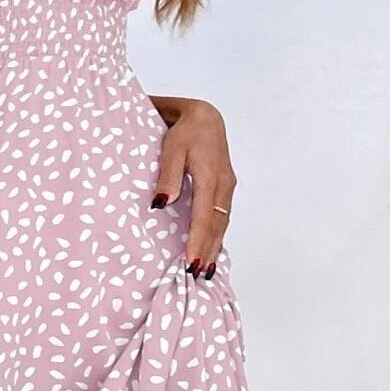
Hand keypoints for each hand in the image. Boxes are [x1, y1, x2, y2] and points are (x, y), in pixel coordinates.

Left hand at [150, 100, 236, 276]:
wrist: (205, 115)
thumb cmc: (184, 130)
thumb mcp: (171, 147)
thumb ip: (168, 174)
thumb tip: (162, 203)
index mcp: (210, 175)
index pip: (205, 215)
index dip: (198, 240)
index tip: (191, 261)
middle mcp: (223, 183)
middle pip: (217, 223)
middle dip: (208, 250)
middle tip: (198, 275)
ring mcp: (227, 186)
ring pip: (222, 222)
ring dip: (215, 246)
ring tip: (206, 269)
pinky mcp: (226, 187)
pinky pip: (223, 215)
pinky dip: (217, 235)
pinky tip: (212, 248)